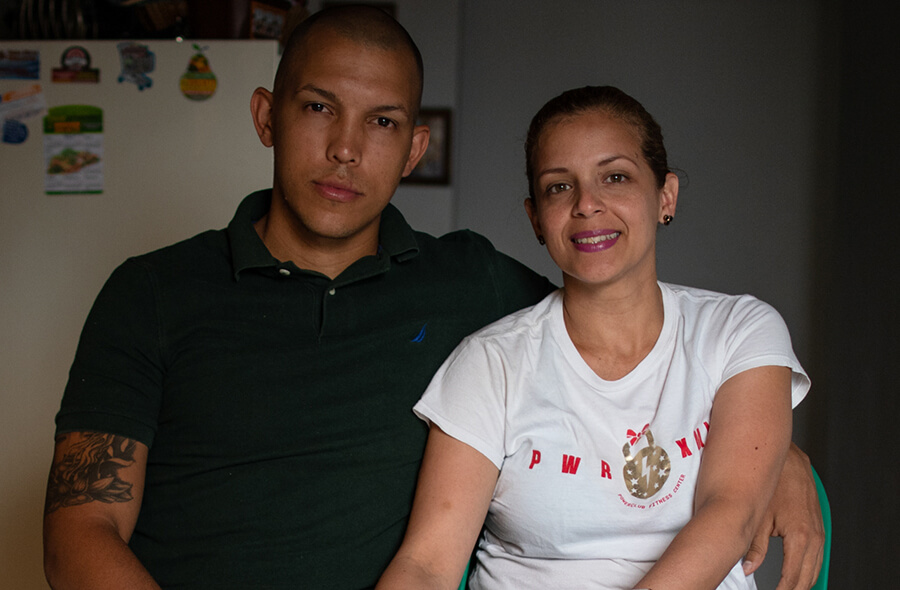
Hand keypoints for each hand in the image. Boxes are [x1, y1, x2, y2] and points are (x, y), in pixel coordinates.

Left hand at [742, 443, 824, 589]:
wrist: (788, 458)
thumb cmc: (772, 481)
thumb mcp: (758, 516)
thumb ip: (755, 547)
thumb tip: (748, 568)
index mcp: (800, 535)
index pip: (792, 576)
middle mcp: (814, 535)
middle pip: (807, 576)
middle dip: (794, 589)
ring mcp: (819, 530)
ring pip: (815, 566)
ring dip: (803, 580)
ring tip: (788, 589)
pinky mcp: (818, 524)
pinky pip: (818, 554)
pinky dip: (809, 567)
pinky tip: (799, 572)